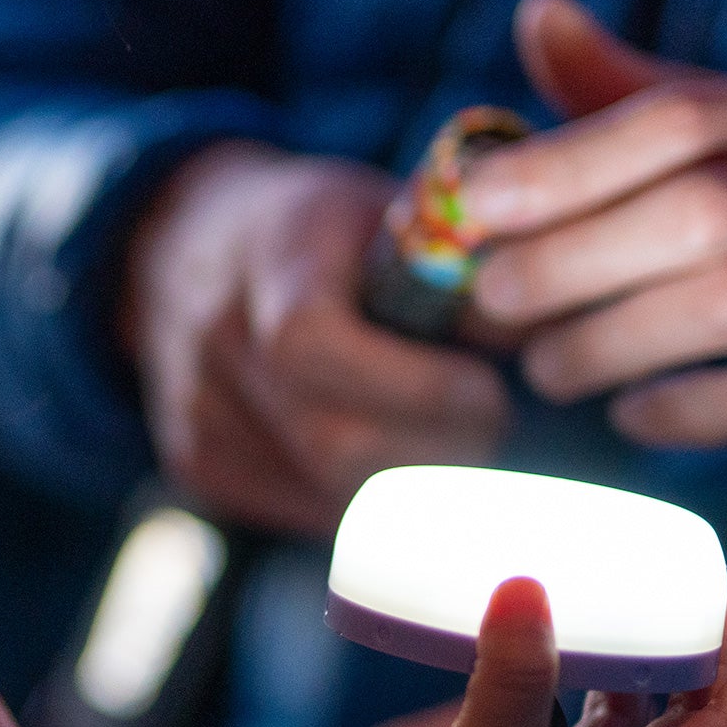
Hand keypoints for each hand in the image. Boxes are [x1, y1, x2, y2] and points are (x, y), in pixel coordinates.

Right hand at [123, 142, 511, 535]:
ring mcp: (198, 416)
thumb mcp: (386, 213)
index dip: (416, 388)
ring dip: (412, 487)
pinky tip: (390, 460)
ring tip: (453, 445)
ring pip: (327, 495)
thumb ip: (461, 269)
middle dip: (438, 454)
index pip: (314, 348)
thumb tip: (546, 333)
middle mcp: (216, 343)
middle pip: (332, 446)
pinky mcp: (199, 467)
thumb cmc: (314, 233)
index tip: (489, 390)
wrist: (181, 250)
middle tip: (491, 431)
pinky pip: (302, 512)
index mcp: (269, 263)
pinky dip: (365, 502)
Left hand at [459, 0, 726, 450]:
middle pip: (697, 211)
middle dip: (572, 260)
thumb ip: (640, 85)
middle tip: (490, 303)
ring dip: (612, 343)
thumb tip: (533, 9)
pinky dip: (686, 411)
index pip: (679, 120)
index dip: (566, 163)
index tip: (474, 202)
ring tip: (545, 369)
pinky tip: (629, 414)